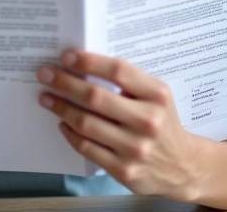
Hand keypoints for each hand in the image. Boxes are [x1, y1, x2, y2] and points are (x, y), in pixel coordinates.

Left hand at [37, 50, 204, 201]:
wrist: (180, 165)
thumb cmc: (161, 121)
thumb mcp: (155, 95)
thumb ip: (128, 80)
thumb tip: (84, 63)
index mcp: (157, 95)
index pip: (118, 71)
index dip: (89, 61)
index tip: (67, 56)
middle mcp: (147, 121)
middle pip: (96, 97)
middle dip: (65, 83)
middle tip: (46, 74)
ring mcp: (135, 148)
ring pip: (86, 123)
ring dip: (61, 107)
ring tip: (47, 97)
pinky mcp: (123, 170)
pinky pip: (87, 147)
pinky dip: (70, 133)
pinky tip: (63, 122)